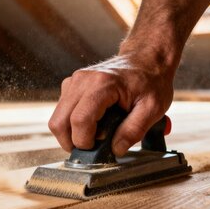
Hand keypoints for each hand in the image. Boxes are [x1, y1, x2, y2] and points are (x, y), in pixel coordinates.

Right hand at [49, 46, 175, 156]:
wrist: (145, 59)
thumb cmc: (151, 81)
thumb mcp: (152, 109)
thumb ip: (134, 130)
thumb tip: (116, 149)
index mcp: (102, 84)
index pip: (80, 120)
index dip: (85, 141)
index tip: (98, 149)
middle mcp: (82, 80)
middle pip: (59, 122)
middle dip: (72, 142)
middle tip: (92, 149)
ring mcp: (74, 81)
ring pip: (57, 118)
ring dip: (71, 134)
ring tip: (94, 136)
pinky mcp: (71, 85)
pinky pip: (61, 112)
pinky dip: (71, 124)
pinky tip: (91, 124)